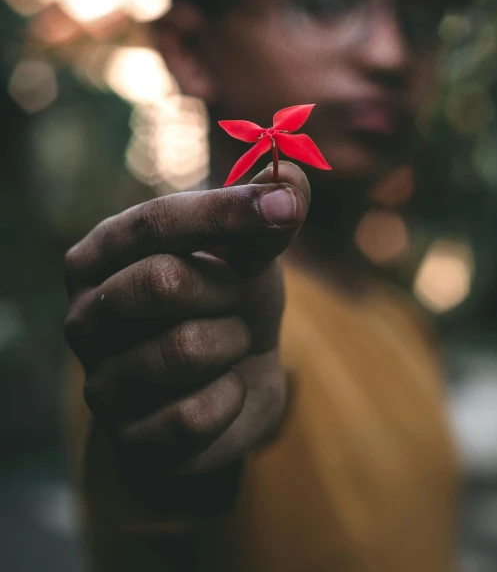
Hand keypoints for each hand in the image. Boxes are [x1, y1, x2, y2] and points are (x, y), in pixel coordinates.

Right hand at [64, 163, 309, 485]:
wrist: (226, 384)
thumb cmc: (226, 299)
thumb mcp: (247, 250)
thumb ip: (266, 213)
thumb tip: (291, 176)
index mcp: (101, 254)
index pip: (155, 222)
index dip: (225, 212)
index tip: (286, 207)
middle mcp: (84, 315)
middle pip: (163, 283)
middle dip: (225, 289)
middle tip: (233, 296)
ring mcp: (97, 382)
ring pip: (185, 349)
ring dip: (232, 342)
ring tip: (227, 342)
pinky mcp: (127, 439)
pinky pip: (195, 415)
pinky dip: (232, 396)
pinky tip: (224, 389)